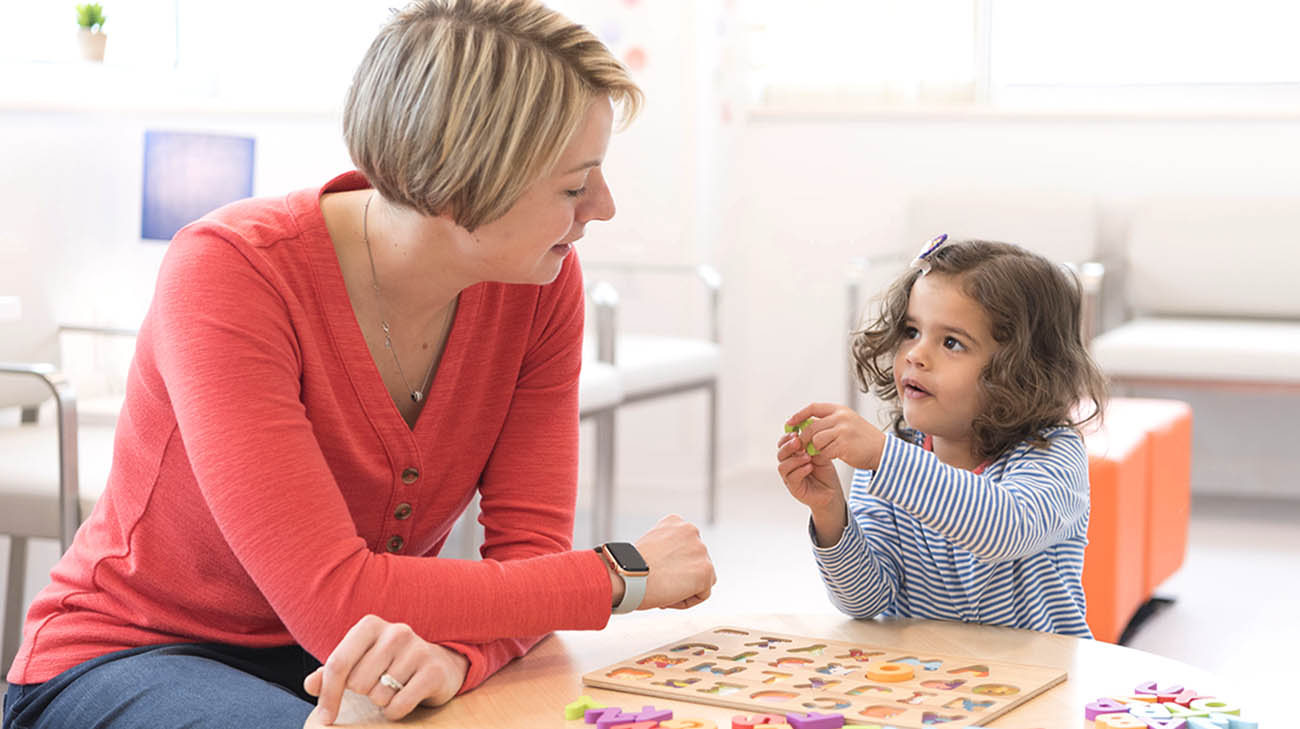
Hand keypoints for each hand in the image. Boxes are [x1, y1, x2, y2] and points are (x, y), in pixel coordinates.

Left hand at [304, 615, 468, 724]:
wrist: (438, 665)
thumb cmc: (389, 665)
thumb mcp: (359, 662)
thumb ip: (333, 672)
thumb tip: (310, 684)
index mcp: (370, 626)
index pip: (338, 664)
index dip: (327, 694)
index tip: (325, 717)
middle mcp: (395, 632)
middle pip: (357, 683)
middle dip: (363, 693)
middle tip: (377, 685)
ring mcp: (417, 649)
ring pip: (378, 695)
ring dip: (382, 701)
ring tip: (393, 689)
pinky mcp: (433, 671)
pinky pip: (399, 705)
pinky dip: (396, 711)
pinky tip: (404, 698)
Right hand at [622, 515, 715, 609]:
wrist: (627, 575)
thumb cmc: (629, 567)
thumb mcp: (649, 546)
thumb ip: (667, 550)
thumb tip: (675, 566)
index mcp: (675, 522)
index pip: (684, 548)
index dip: (670, 565)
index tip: (655, 573)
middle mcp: (691, 530)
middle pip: (694, 562)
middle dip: (679, 576)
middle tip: (659, 585)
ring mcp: (701, 550)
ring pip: (701, 578)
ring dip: (685, 589)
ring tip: (663, 593)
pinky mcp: (706, 570)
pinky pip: (702, 594)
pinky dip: (686, 601)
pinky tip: (668, 598)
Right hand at [776, 429, 843, 513]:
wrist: (832, 492)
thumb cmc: (826, 473)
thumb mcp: (820, 454)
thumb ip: (812, 446)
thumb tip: (808, 432)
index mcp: (793, 455)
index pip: (783, 444)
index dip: (786, 438)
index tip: (795, 432)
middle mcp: (789, 466)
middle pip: (780, 454)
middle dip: (788, 447)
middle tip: (798, 442)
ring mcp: (790, 478)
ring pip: (783, 466)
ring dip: (795, 459)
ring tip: (807, 457)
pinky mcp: (794, 488)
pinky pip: (791, 478)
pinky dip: (800, 470)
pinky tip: (809, 467)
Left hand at [785, 403, 885, 471]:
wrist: (882, 451)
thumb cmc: (862, 439)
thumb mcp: (846, 423)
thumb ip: (828, 422)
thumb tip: (804, 425)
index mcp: (840, 410)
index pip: (813, 408)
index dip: (799, 415)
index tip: (789, 423)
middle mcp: (841, 417)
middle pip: (811, 427)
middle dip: (804, 438)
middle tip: (804, 446)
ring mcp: (843, 431)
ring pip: (816, 440)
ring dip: (816, 449)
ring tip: (823, 451)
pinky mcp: (844, 445)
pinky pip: (824, 452)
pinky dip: (824, 456)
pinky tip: (831, 456)